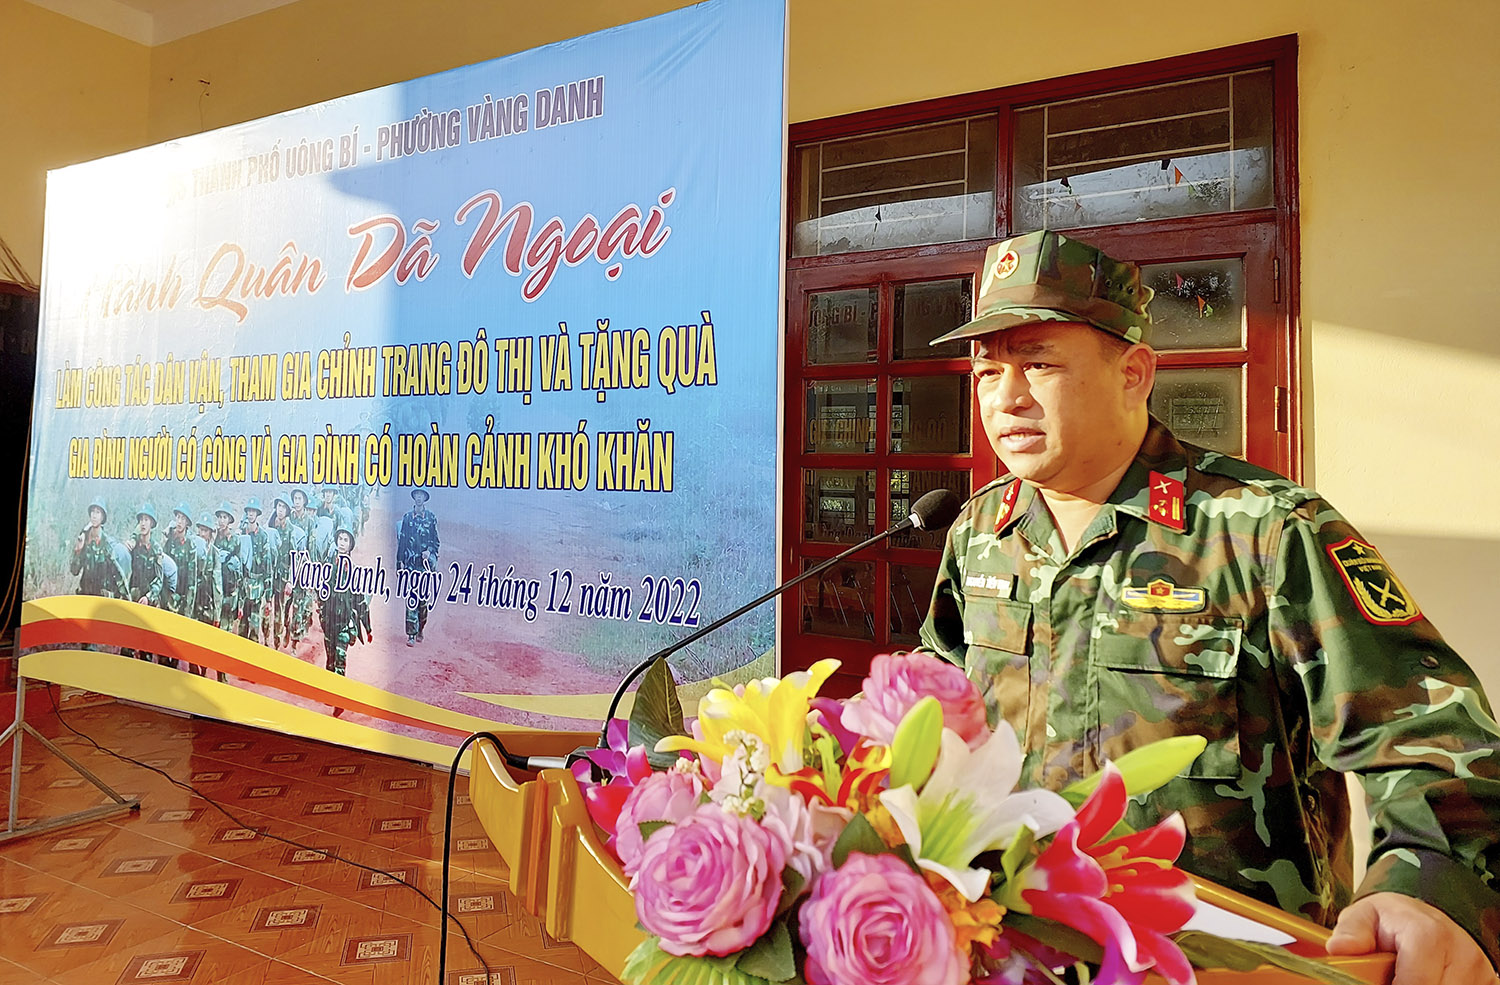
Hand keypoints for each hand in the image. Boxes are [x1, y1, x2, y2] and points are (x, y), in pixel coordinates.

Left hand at [1327, 892, 1494, 983]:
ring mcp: (1479, 971)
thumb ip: (1352, 933)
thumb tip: (1337, 948)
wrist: (1428, 914)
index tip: (1382, 983)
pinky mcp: (1488, 982)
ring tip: (1407, 976)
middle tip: (1392, 978)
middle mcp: (1462, 954)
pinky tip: (1427, 979)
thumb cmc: (1393, 918)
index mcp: (1429, 935)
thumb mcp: (1365, 916)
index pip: (1416, 984)